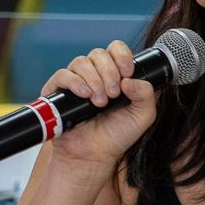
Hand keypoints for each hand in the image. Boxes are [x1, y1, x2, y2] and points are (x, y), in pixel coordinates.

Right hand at [40, 41, 158, 168]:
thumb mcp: (143, 115)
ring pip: (82, 62)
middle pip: (99, 54)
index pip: (116, 49)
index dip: (122, 55)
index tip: (127, 73)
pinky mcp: (58, 91)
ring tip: (100, 102)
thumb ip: (147, 94)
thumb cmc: (116, 136)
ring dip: (94, 79)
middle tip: (114, 94)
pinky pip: (63, 74)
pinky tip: (85, 95)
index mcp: (115, 74)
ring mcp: (75, 81)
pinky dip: (75, 82)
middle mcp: (94, 74)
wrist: (94, 156)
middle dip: (109, 72)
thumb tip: (129, 78)